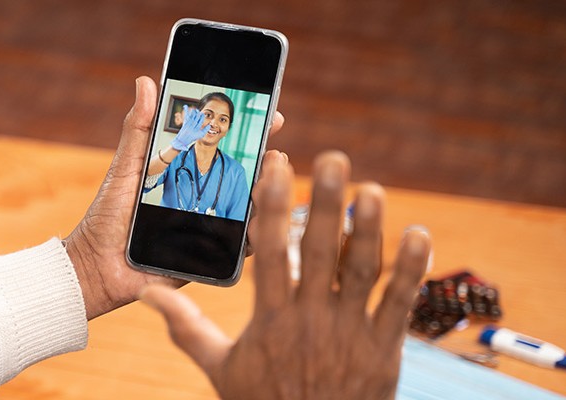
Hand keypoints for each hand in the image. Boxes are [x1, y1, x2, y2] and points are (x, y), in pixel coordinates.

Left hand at [64, 77, 283, 319]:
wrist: (97, 266)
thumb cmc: (108, 216)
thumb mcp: (126, 167)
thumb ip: (139, 128)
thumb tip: (146, 82)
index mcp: (187, 172)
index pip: (227, 146)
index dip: (252, 130)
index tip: (271, 113)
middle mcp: (204, 197)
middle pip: (247, 176)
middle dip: (268, 163)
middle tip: (274, 154)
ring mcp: (210, 227)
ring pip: (250, 210)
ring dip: (267, 196)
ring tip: (269, 182)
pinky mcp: (209, 257)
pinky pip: (239, 248)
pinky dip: (254, 237)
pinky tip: (261, 223)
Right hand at [140, 151, 430, 398]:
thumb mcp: (219, 367)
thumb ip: (186, 327)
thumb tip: (147, 294)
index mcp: (271, 319)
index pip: (269, 254)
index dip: (272, 207)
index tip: (277, 167)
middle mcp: (312, 320)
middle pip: (321, 252)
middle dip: (327, 203)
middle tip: (334, 159)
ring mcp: (351, 333)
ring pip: (364, 273)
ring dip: (370, 229)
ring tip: (372, 189)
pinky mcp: (384, 349)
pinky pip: (400, 305)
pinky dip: (412, 270)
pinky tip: (418, 234)